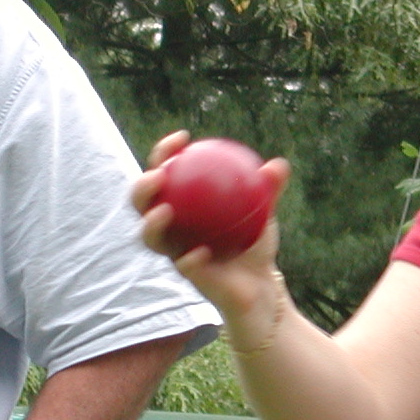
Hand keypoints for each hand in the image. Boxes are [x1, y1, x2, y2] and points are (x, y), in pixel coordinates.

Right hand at [132, 131, 291, 327]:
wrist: (259, 283)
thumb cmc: (254, 240)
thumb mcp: (265, 211)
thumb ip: (268, 188)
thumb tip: (277, 165)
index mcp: (183, 204)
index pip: (165, 172)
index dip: (165, 152)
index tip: (183, 137)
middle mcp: (171, 227)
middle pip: (142, 203)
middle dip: (142, 186)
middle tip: (159, 175)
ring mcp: (174, 251)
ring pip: (151, 238)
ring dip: (151, 224)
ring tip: (164, 212)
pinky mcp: (187, 276)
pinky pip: (183, 266)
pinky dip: (190, 258)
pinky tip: (201, 251)